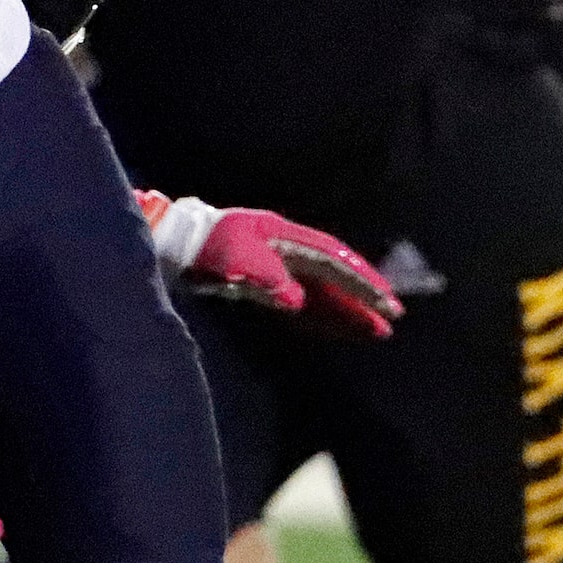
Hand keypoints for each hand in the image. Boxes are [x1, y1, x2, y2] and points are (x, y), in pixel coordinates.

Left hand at [141, 191, 401, 338]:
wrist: (170, 243)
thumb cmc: (202, 245)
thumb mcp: (234, 257)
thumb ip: (267, 277)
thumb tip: (296, 299)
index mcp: (284, 234)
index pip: (332, 257)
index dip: (360, 278)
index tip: (385, 299)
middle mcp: (285, 248)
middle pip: (332, 274)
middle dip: (362, 296)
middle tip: (392, 319)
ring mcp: (275, 266)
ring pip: (320, 289)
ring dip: (347, 308)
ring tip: (376, 329)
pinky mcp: (263, 285)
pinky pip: (302, 300)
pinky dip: (322, 313)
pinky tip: (340, 326)